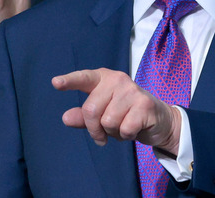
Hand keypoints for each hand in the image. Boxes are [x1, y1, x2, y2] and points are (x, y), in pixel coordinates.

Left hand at [52, 68, 180, 154]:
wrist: (159, 119)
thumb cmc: (126, 114)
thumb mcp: (103, 115)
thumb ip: (84, 117)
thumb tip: (66, 118)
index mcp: (104, 78)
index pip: (84, 78)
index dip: (69, 81)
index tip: (55, 83)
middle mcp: (117, 80)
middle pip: (91, 110)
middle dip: (95, 129)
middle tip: (105, 133)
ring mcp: (132, 91)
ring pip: (107, 122)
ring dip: (114, 132)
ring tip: (124, 126)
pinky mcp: (145, 104)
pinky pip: (124, 129)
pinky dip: (127, 135)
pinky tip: (135, 128)